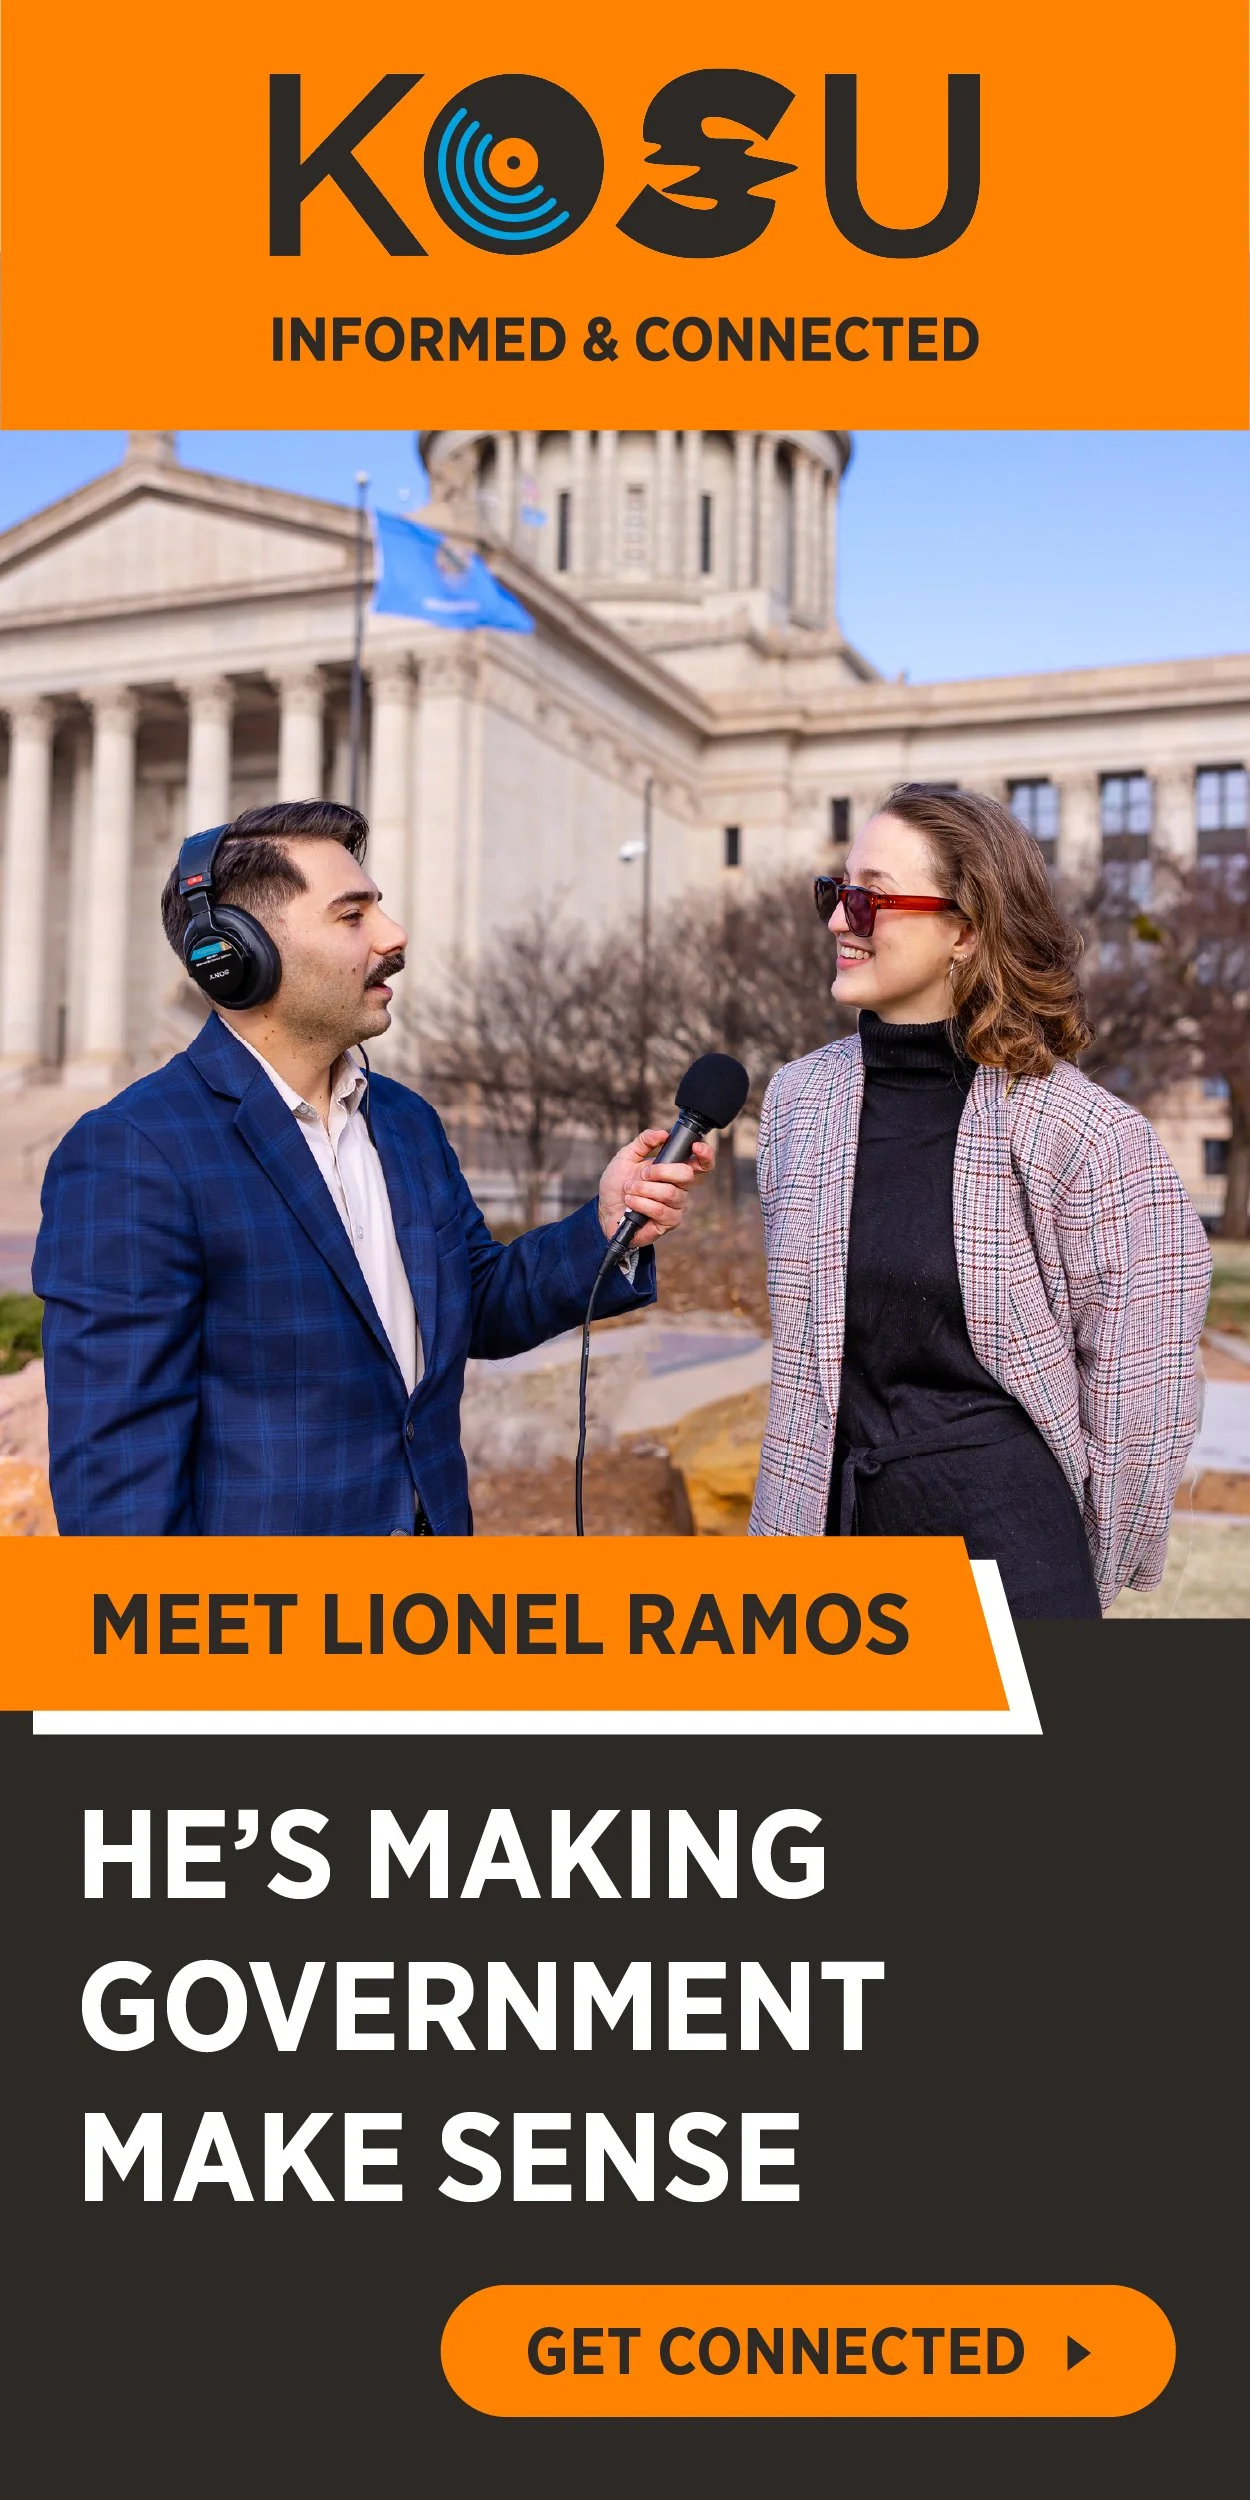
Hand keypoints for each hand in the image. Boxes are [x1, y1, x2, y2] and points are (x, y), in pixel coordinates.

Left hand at [597, 1128, 715, 1248]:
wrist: (605, 1210)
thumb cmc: (618, 1184)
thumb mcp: (626, 1156)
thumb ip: (644, 1141)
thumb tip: (663, 1133)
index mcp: (674, 1171)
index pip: (702, 1164)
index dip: (705, 1155)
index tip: (695, 1147)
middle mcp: (680, 1188)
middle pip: (687, 1175)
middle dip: (660, 1171)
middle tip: (642, 1174)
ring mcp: (676, 1206)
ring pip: (670, 1193)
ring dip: (644, 1189)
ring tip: (629, 1189)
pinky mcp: (668, 1223)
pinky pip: (660, 1210)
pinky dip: (641, 1204)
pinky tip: (630, 1203)